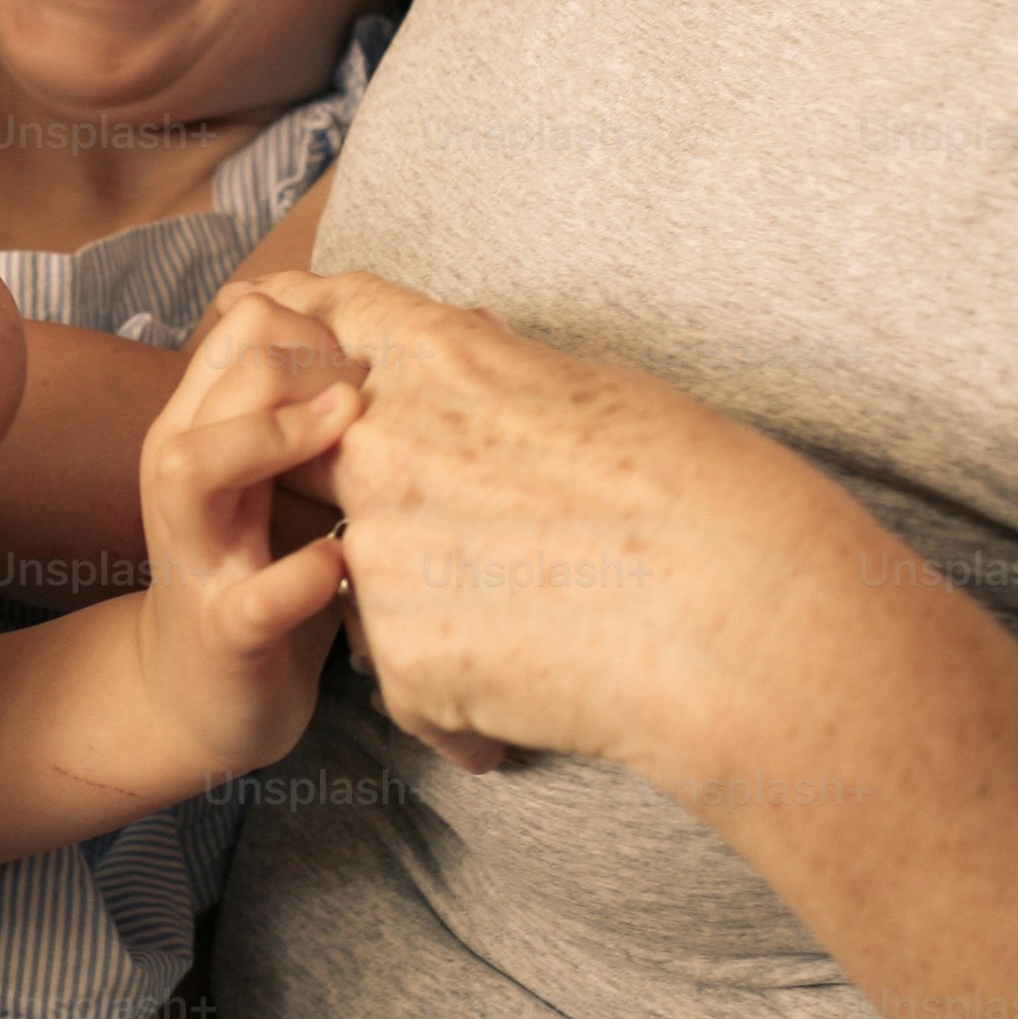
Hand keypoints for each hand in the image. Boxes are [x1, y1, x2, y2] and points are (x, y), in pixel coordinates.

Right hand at [134, 298, 365, 779]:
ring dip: (284, 441)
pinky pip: (257, 596)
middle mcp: (181, 475)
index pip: (249, 319)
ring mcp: (196, 553)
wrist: (199, 694)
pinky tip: (348, 567)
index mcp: (196, 424)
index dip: (327, 329)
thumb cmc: (262, 568)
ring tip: (352, 457)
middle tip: (376, 419)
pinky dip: (309, 575)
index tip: (371, 379)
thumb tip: (427, 324)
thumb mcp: (282, 474)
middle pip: (238, 367)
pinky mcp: (224, 631)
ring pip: (196, 462)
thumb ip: (318, 406)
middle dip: (326, 372)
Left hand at [224, 271, 871, 785]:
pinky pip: (414, 684)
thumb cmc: (711, 498)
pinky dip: (470, 703)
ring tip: (549, 626)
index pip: (331, 315)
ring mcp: (383, 558)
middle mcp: (386, 450)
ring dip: (436, 614)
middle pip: (311, 452)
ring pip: (369, 588)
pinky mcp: (403, 660)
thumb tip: (468, 344)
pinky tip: (550, 693)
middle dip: (344, 485)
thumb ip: (501, 374)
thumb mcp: (600, 393)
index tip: (266, 316)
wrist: (751, 624)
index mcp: (441, 365)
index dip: (298, 319)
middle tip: (428, 520)